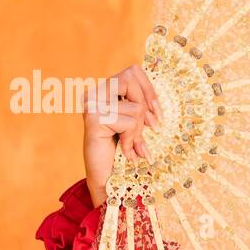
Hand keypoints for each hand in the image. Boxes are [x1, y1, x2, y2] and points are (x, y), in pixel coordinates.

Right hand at [82, 64, 160, 206]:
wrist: (105, 178)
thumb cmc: (121, 149)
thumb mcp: (135, 122)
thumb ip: (140, 104)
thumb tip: (156, 97)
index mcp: (103, 91)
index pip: (132, 71)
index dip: (149, 88)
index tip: (158, 111)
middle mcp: (94, 94)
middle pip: (132, 80)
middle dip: (146, 105)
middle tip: (152, 127)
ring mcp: (92, 105)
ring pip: (135, 106)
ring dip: (139, 129)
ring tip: (133, 144)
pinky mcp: (94, 119)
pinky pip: (130, 122)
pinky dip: (132, 139)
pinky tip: (126, 150)